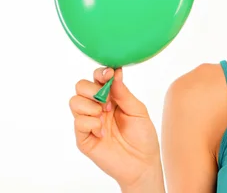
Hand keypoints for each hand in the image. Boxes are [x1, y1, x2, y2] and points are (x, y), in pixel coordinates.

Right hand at [69, 67, 162, 188]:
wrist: (142, 163)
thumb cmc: (143, 136)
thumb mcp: (138, 110)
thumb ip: (124, 93)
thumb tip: (115, 74)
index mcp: (111, 98)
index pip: (97, 78)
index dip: (101, 73)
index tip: (109, 73)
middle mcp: (97, 107)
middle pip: (81, 86)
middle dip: (93, 89)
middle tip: (108, 102)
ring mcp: (89, 122)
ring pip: (74, 101)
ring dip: (91, 106)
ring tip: (105, 116)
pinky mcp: (84, 138)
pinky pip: (78, 122)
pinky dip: (91, 124)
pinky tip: (103, 132)